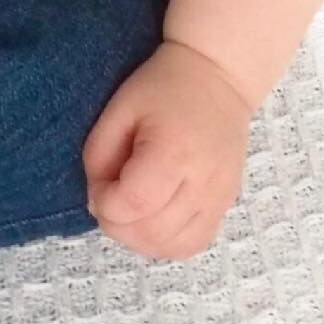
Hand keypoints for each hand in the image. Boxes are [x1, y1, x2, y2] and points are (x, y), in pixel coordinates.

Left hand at [81, 39, 253, 261]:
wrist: (216, 75)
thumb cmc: (162, 86)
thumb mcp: (119, 109)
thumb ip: (98, 157)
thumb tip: (97, 202)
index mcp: (174, 150)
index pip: (133, 204)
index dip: (105, 203)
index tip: (99, 183)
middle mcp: (203, 180)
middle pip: (151, 233)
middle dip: (117, 224)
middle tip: (109, 197)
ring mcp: (220, 197)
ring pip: (172, 247)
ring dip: (139, 239)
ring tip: (128, 210)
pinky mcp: (226, 204)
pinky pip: (192, 244)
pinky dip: (165, 241)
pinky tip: (152, 219)